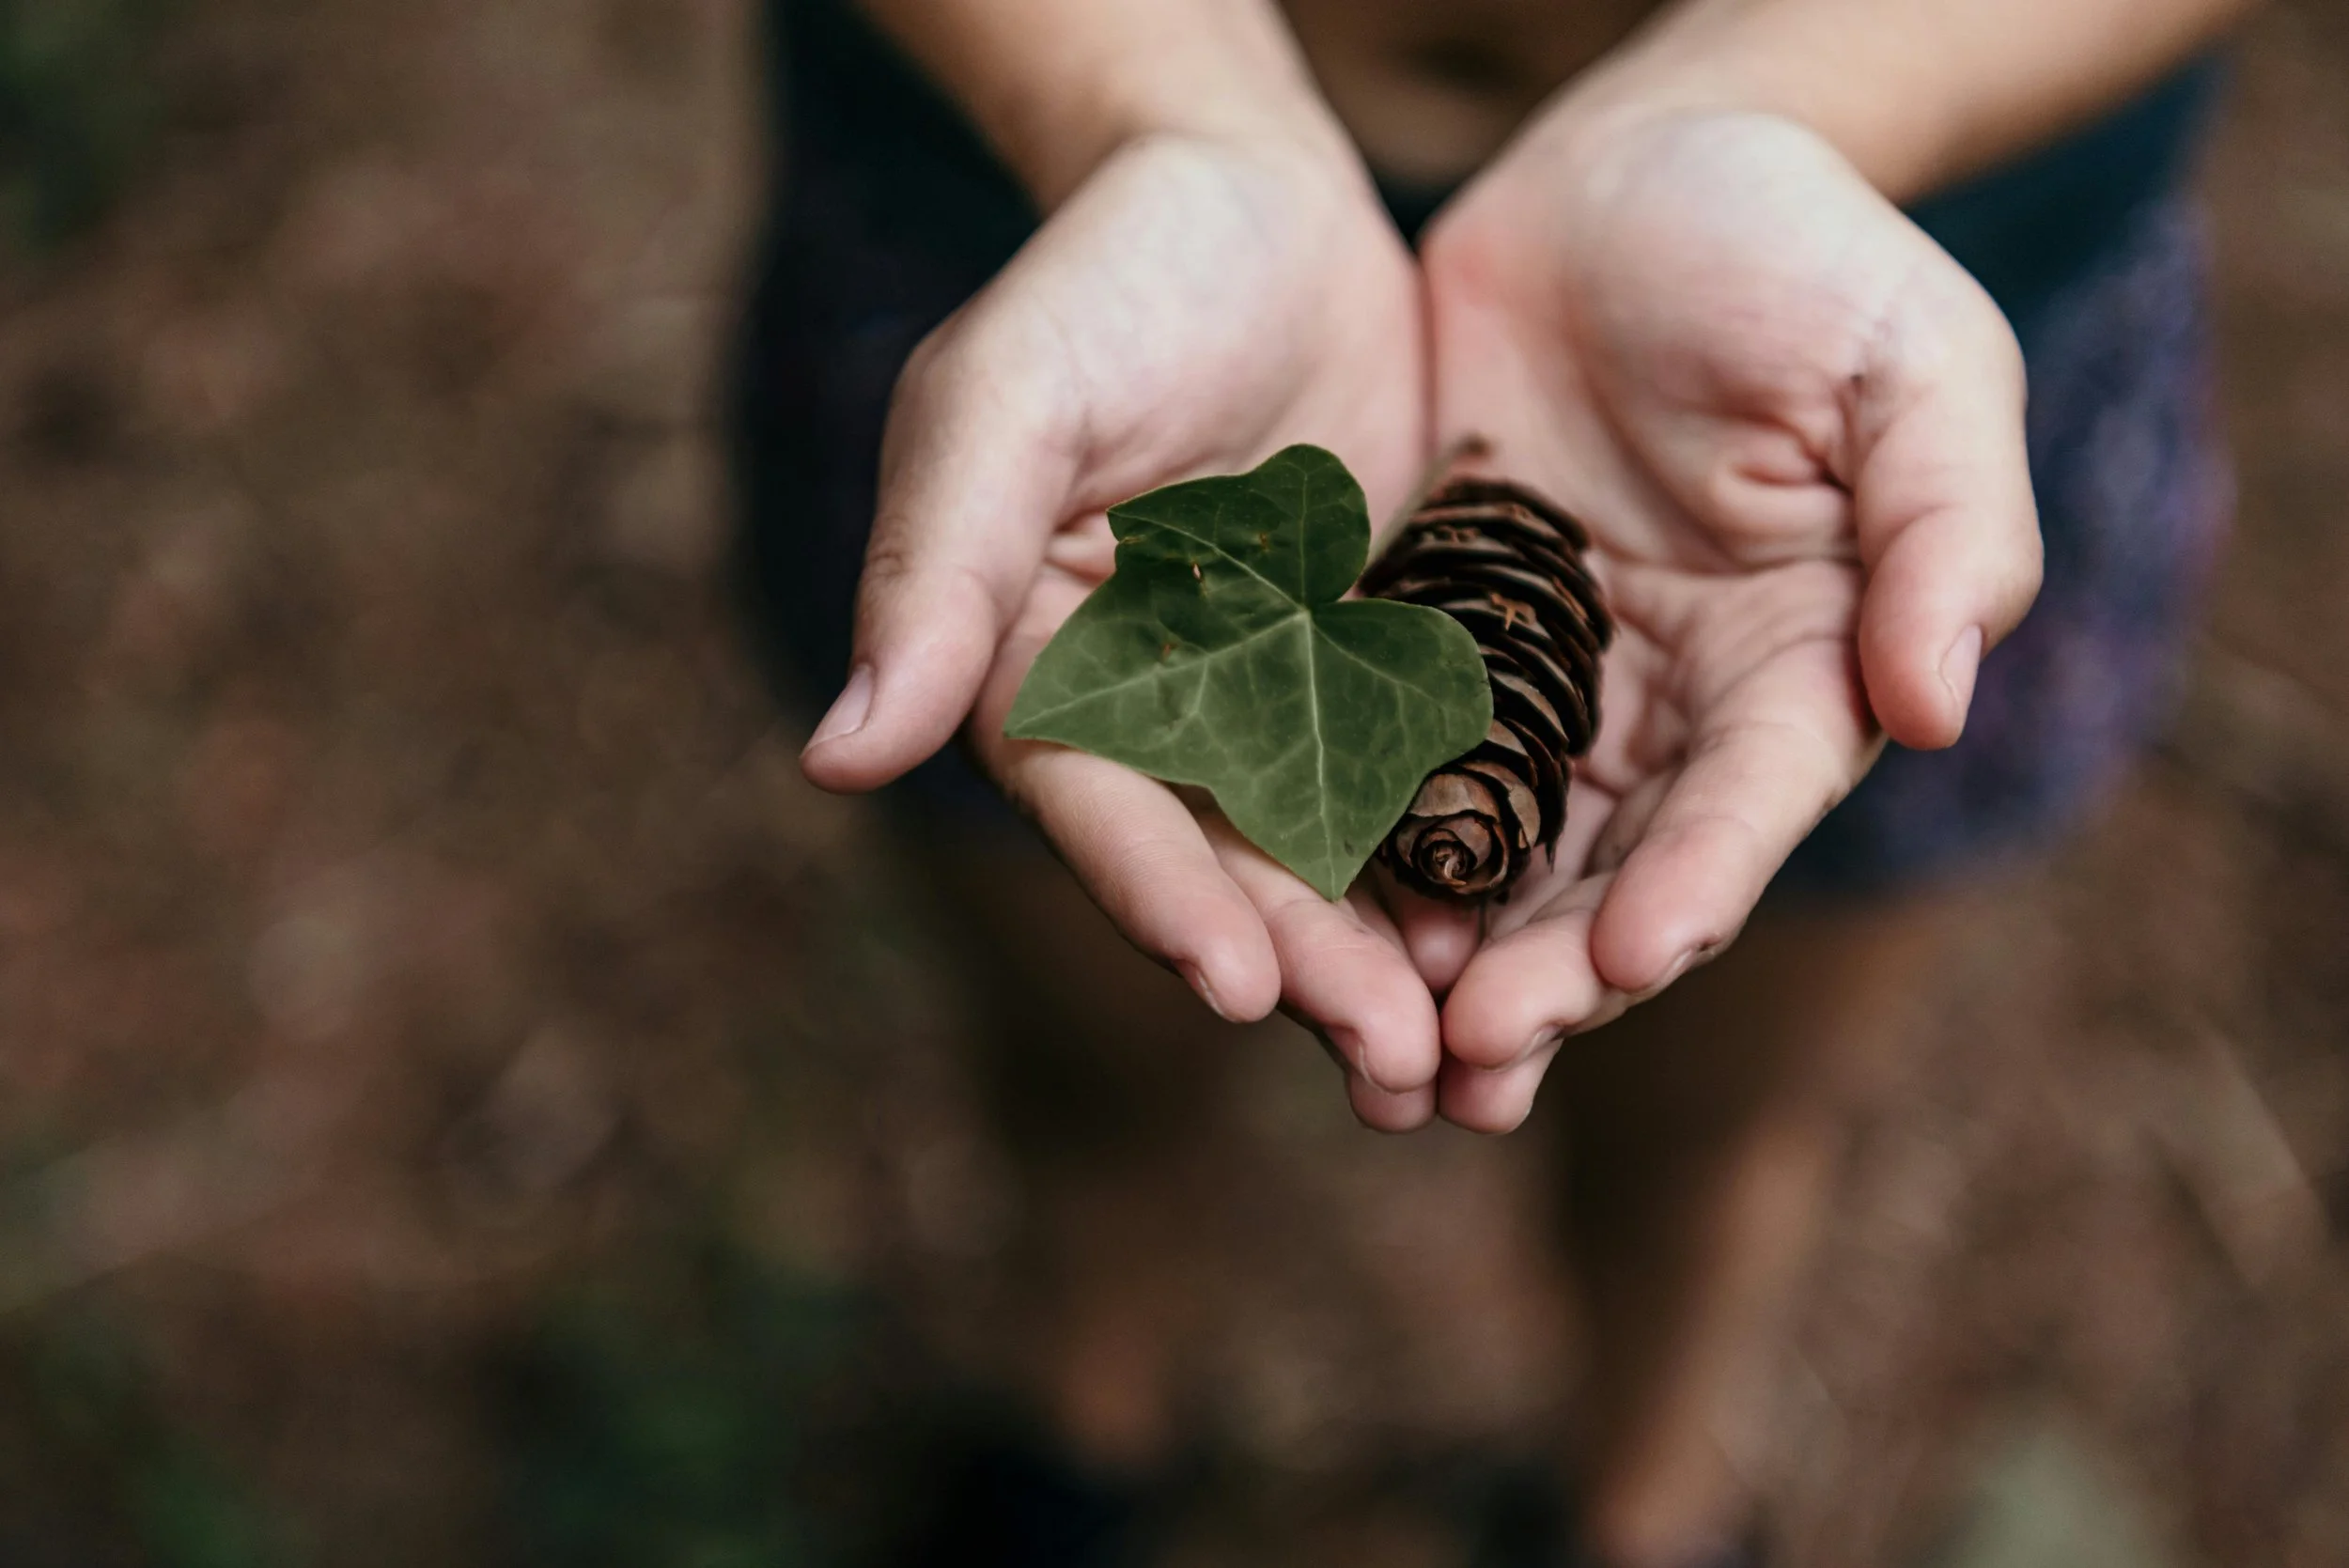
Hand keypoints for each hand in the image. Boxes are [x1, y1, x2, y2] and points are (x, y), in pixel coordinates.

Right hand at [799, 133, 1453, 1128]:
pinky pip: (1413, 782)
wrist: (1250, 198)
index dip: (1159, 895)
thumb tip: (836, 753)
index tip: (1235, 983)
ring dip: (1386, 958)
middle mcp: (1147, 710)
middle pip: (1220, 863)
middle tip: (1392, 1063)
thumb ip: (935, 567)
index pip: (1094, 803)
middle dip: (1302, 966)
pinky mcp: (1366, 673)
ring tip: (1463, 1057)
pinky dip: (1459, 861)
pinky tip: (1527, 932)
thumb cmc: (1109, 278)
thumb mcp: (1011, 397)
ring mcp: (1263, 700)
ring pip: (1324, 854)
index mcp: (1038, 667)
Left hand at [1404, 104, 2040, 1130]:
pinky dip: (1361, 850)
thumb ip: (1943, 526)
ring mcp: (1547, 685)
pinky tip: (1305, 922)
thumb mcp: (1908, 362)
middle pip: (1613, 870)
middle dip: (1552, 975)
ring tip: (1389, 1059)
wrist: (1628, 172)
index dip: (1697, 885)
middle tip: (1470, 1062)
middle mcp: (1671, 706)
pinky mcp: (1436, 646)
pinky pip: (1393, 762)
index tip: (1633, 954)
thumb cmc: (1796, 249)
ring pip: (1499, 854)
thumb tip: (1940, 702)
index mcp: (1799, 663)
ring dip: (1448, 960)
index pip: (1748, 803)